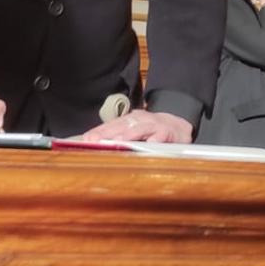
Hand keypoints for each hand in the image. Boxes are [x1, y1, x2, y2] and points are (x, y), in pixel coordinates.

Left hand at [77, 110, 192, 142]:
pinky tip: (147, 145)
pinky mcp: (167, 132)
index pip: (111, 125)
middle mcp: (139, 120)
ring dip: (128, 135)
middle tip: (96, 140)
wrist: (178, 125)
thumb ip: (118, 136)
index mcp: (129, 120)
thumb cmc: (151, 131)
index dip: (99, 131)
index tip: (86, 139)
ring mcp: (153, 124)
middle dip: (108, 133)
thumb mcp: (134, 130)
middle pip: (121, 125)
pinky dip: (154, 140)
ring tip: (118, 142)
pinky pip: (160, 136)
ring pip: (139, 128)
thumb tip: (96, 144)